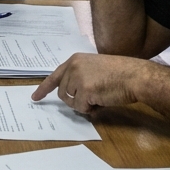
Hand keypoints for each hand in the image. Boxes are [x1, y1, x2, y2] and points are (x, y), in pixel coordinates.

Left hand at [31, 53, 151, 112]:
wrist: (135, 76)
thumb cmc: (120, 73)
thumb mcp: (95, 68)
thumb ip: (80, 77)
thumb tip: (71, 96)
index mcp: (75, 60)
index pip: (55, 76)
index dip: (44, 88)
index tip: (35, 97)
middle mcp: (73, 67)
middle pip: (63, 93)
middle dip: (75, 100)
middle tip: (92, 98)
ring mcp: (78, 78)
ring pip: (71, 102)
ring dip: (83, 105)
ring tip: (99, 97)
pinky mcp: (85, 90)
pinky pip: (81, 108)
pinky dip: (91, 109)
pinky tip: (102, 101)